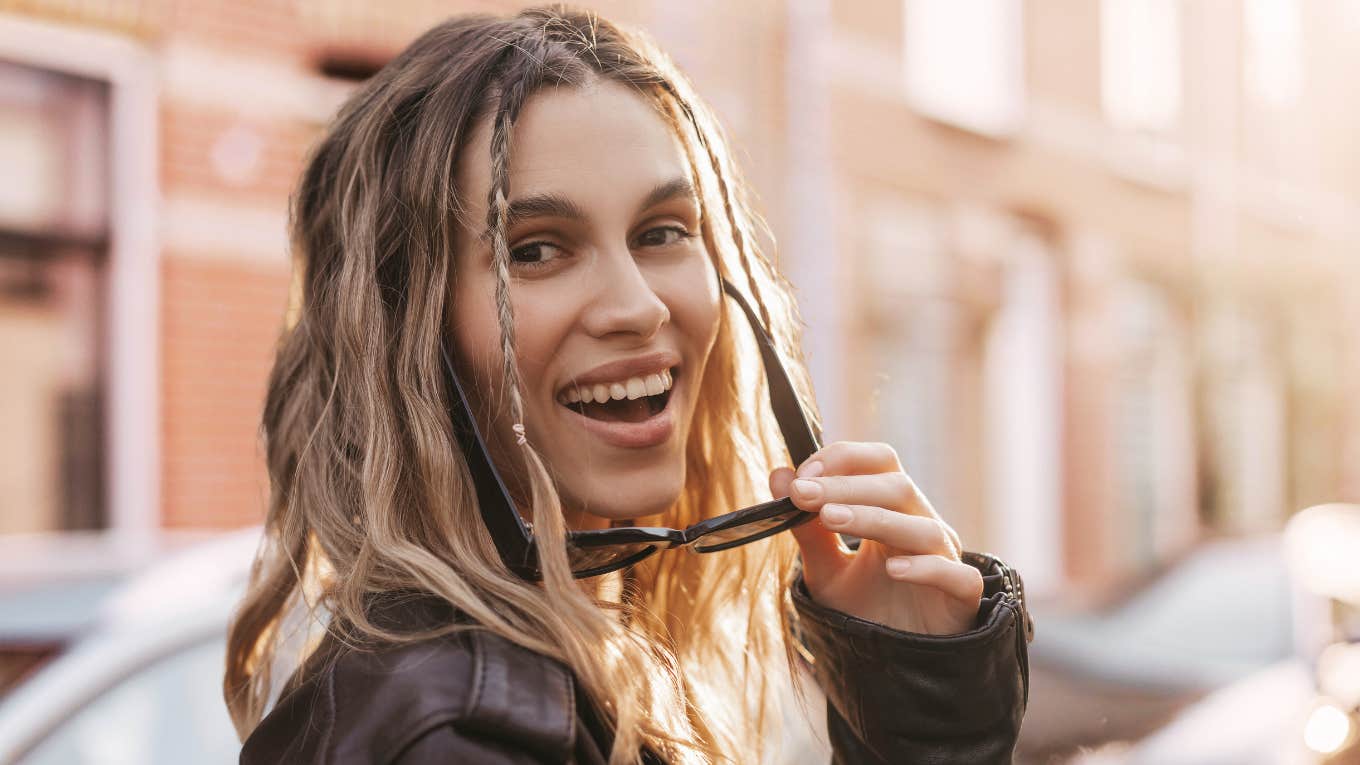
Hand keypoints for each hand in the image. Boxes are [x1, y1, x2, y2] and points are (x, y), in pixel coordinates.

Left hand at [770, 441, 982, 635]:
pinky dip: (925, 567)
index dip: (842, 460)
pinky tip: (893, 569)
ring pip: (921, 526)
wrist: (895, 666)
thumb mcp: (826, 570)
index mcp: (892, 509)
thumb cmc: (865, 609)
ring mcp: (945, 558)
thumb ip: (806, 527)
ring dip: (873, 518)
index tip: (801, 477)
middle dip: (846, 486)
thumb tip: (778, 475)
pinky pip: (954, 574)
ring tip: (830, 519)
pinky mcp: (961, 596)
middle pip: (896, 486)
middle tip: (802, 494)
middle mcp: (922, 524)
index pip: (878, 461)